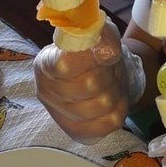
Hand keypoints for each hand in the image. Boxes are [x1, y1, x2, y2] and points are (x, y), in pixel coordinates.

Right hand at [34, 18, 144, 142]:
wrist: (101, 75)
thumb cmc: (95, 52)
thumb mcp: (99, 34)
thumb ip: (102, 35)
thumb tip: (107, 51)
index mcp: (46, 63)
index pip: (64, 65)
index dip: (88, 59)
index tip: (104, 52)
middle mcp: (46, 91)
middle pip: (89, 85)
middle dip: (107, 74)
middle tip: (109, 69)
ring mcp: (60, 115)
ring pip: (102, 104)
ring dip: (116, 91)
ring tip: (111, 83)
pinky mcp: (77, 132)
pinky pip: (109, 122)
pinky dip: (120, 108)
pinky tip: (114, 99)